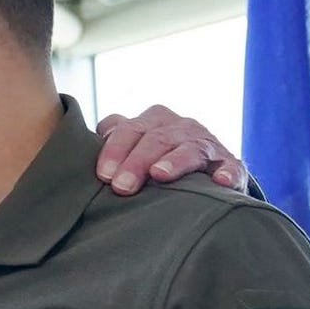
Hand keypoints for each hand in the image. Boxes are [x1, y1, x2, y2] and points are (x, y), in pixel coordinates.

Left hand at [95, 105, 247, 195]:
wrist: (209, 173)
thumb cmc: (159, 161)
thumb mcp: (136, 147)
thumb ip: (112, 142)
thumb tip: (78, 149)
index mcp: (153, 121)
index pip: (128, 129)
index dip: (113, 149)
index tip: (103, 174)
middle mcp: (180, 127)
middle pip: (155, 139)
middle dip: (136, 162)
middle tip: (121, 187)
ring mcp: (207, 145)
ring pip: (189, 149)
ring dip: (175, 161)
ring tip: (160, 174)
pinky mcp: (230, 165)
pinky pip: (231, 167)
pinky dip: (227, 173)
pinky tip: (219, 182)